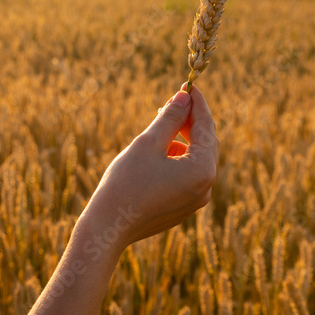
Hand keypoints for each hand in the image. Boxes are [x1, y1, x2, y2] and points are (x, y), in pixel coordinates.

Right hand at [77, 83, 217, 255]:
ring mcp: (196, 201)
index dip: (198, 104)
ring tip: (161, 126)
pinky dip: (178, 159)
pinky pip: (188, 176)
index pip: (206, 128)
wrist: (108, 227)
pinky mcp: (183, 208)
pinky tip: (158, 153)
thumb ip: (170, 118)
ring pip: (196, 160)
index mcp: (201, 170)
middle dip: (191, 121)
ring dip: (183, 140)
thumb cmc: (125, 183)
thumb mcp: (148, 143)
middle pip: (206, 145)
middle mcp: (206, 188)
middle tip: (175, 101)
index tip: (189, 86)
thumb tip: (185, 97)